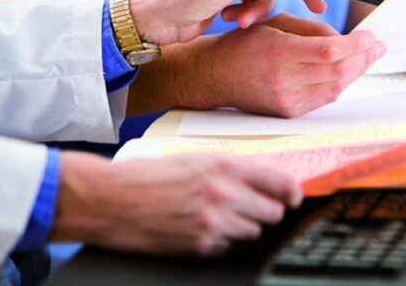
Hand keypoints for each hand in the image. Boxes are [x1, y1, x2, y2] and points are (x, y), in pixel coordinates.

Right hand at [51, 151, 301, 254]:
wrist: (112, 199)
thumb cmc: (149, 175)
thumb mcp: (195, 159)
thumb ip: (232, 169)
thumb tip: (264, 181)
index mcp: (225, 166)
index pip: (281, 182)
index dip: (291, 192)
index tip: (292, 197)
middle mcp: (224, 193)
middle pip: (272, 212)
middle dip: (264, 210)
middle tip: (249, 206)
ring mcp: (214, 222)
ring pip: (252, 232)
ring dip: (242, 226)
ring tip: (216, 215)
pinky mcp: (201, 245)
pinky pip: (227, 247)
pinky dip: (220, 240)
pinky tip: (199, 227)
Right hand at [191, 14, 385, 117]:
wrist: (215, 76)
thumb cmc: (244, 43)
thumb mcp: (276, 23)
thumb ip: (312, 30)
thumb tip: (345, 40)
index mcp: (279, 51)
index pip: (329, 51)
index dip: (355, 45)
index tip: (371, 37)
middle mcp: (283, 79)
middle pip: (337, 71)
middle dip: (363, 58)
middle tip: (378, 47)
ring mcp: (286, 100)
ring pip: (335, 88)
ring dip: (356, 72)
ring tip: (368, 58)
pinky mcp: (288, 113)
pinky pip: (324, 99)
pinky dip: (339, 84)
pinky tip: (346, 72)